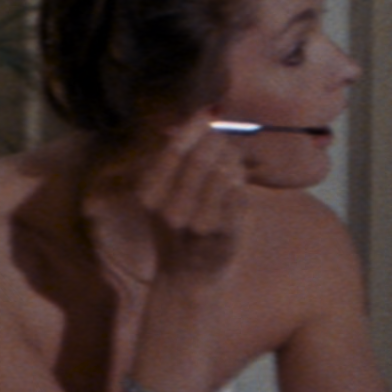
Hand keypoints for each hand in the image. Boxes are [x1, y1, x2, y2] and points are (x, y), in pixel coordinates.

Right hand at [95, 116, 249, 290]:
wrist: (186, 278)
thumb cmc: (176, 230)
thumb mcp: (161, 198)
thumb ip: (174, 162)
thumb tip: (199, 117)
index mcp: (150, 195)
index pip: (174, 150)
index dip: (195, 126)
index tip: (210, 112)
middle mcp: (171, 208)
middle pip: (202, 157)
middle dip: (219, 141)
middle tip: (225, 140)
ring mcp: (198, 222)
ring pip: (224, 171)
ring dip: (233, 161)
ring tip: (231, 164)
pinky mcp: (223, 233)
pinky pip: (239, 193)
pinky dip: (241, 183)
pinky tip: (236, 186)